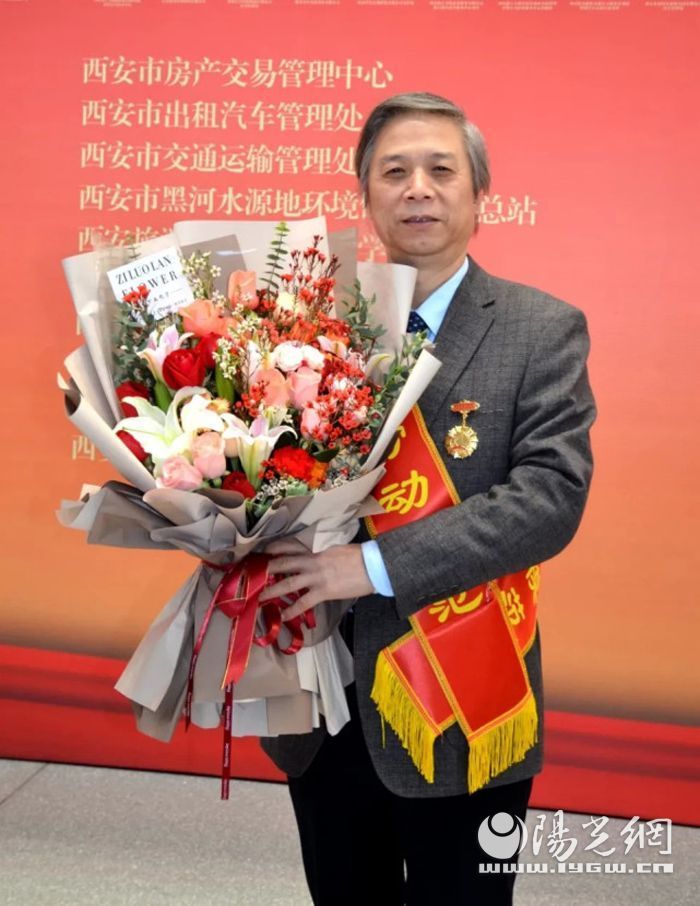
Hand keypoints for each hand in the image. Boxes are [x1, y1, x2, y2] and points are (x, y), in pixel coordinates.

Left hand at [259, 538, 373, 620]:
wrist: (373, 566)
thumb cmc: (359, 556)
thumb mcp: (337, 549)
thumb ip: (323, 554)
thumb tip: (315, 558)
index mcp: (316, 550)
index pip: (291, 546)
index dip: (275, 549)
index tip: (264, 552)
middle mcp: (312, 562)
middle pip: (283, 563)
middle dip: (266, 569)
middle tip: (251, 574)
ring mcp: (316, 577)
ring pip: (288, 584)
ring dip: (271, 591)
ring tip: (258, 598)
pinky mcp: (323, 592)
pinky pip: (303, 603)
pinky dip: (291, 610)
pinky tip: (282, 616)